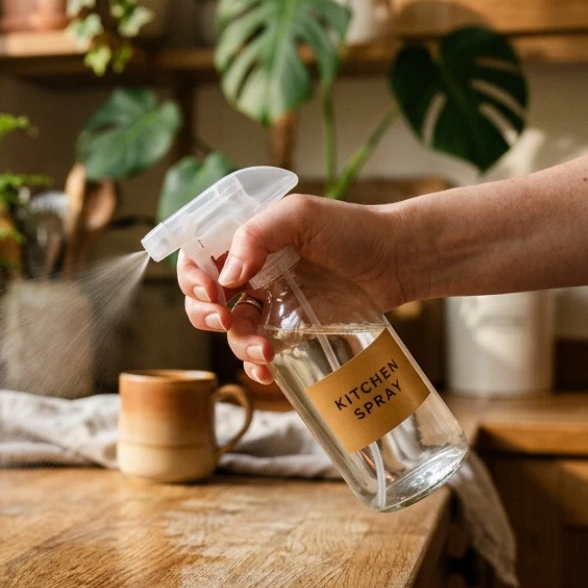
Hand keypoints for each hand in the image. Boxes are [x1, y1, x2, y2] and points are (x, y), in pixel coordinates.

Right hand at [178, 195, 408, 383]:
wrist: (396, 259)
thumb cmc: (350, 228)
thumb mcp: (299, 216)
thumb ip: (256, 235)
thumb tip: (227, 278)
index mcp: (244, 243)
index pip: (197, 259)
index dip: (192, 279)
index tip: (212, 293)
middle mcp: (250, 275)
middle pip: (204, 301)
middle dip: (204, 315)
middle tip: (225, 320)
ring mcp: (269, 305)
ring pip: (232, 333)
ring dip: (238, 345)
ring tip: (265, 352)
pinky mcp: (290, 331)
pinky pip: (260, 354)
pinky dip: (256, 367)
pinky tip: (267, 371)